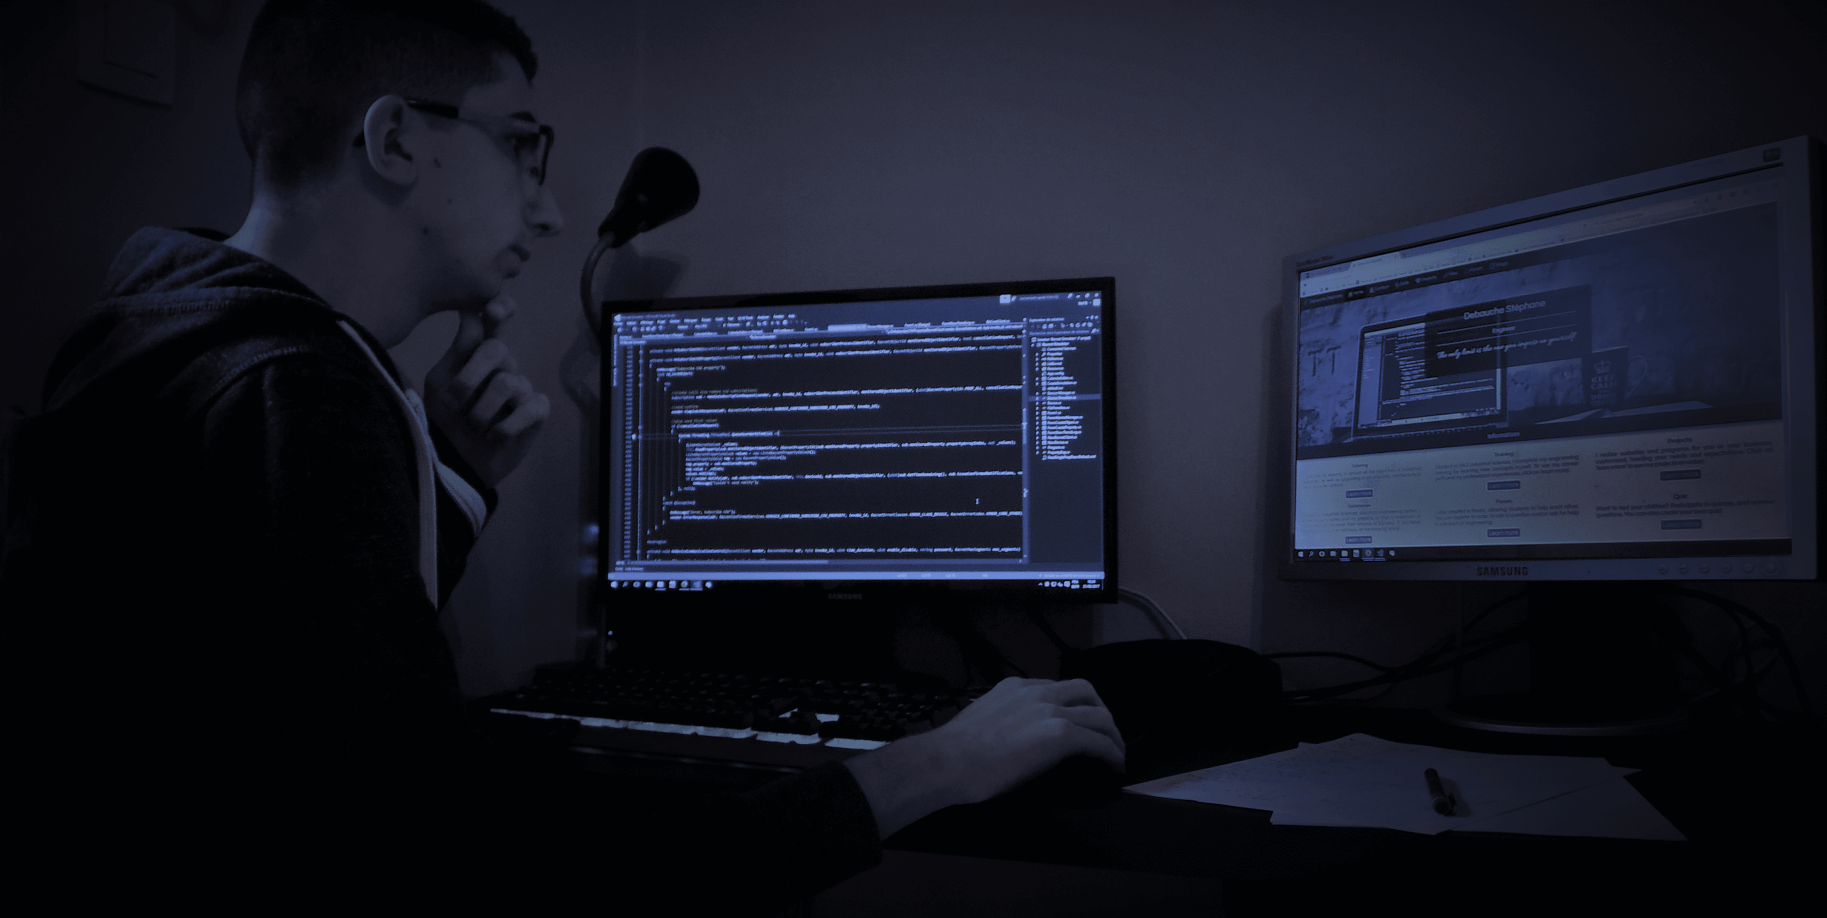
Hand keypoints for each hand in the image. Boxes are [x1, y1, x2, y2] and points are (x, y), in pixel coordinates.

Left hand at [423, 295, 549, 487]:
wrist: (457, 462)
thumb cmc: (445, 420)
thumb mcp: (440, 384)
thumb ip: (458, 351)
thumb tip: (470, 313)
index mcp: (479, 353)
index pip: (496, 320)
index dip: (500, 309)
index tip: (491, 310)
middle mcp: (504, 365)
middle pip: (496, 349)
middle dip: (469, 377)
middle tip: (454, 403)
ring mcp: (523, 387)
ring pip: (505, 383)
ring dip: (480, 411)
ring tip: (472, 427)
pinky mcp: (537, 410)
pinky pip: (526, 409)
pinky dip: (503, 427)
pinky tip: (493, 436)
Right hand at [842, 677, 1124, 838]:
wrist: (948, 761)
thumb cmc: (954, 752)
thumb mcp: (981, 720)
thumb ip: (1002, 718)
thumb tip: (1011, 739)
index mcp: (1016, 688)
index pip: (1056, 688)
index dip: (1073, 705)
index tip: (1077, 720)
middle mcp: (1036, 693)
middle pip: (1086, 692)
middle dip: (1100, 711)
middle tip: (1105, 733)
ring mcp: (1050, 711)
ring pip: (1100, 715)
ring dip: (1112, 735)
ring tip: (1115, 753)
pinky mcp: (1060, 735)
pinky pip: (1099, 742)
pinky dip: (1112, 754)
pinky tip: (1113, 766)